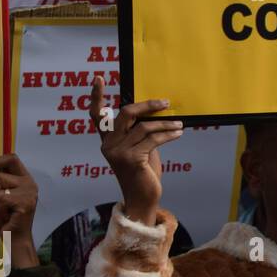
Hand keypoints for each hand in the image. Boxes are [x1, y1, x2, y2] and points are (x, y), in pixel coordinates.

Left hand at [0, 153, 39, 268]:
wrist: (15, 239)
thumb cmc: (6, 218)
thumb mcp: (3, 196)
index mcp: (25, 179)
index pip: (12, 158)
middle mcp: (30, 183)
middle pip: (1, 174)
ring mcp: (29, 193)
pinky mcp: (24, 203)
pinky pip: (1, 199)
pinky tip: (4, 218)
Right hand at [90, 76, 183, 225]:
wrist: (143, 199)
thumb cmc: (143, 172)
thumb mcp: (141, 148)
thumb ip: (141, 132)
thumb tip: (156, 112)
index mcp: (107, 140)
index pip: (96, 115)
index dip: (96, 96)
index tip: (99, 77)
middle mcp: (108, 144)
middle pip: (126, 113)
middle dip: (148, 105)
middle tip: (166, 102)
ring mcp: (118, 152)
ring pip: (144, 126)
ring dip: (165, 123)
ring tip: (180, 123)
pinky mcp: (131, 159)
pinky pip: (153, 139)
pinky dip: (168, 134)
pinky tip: (178, 132)